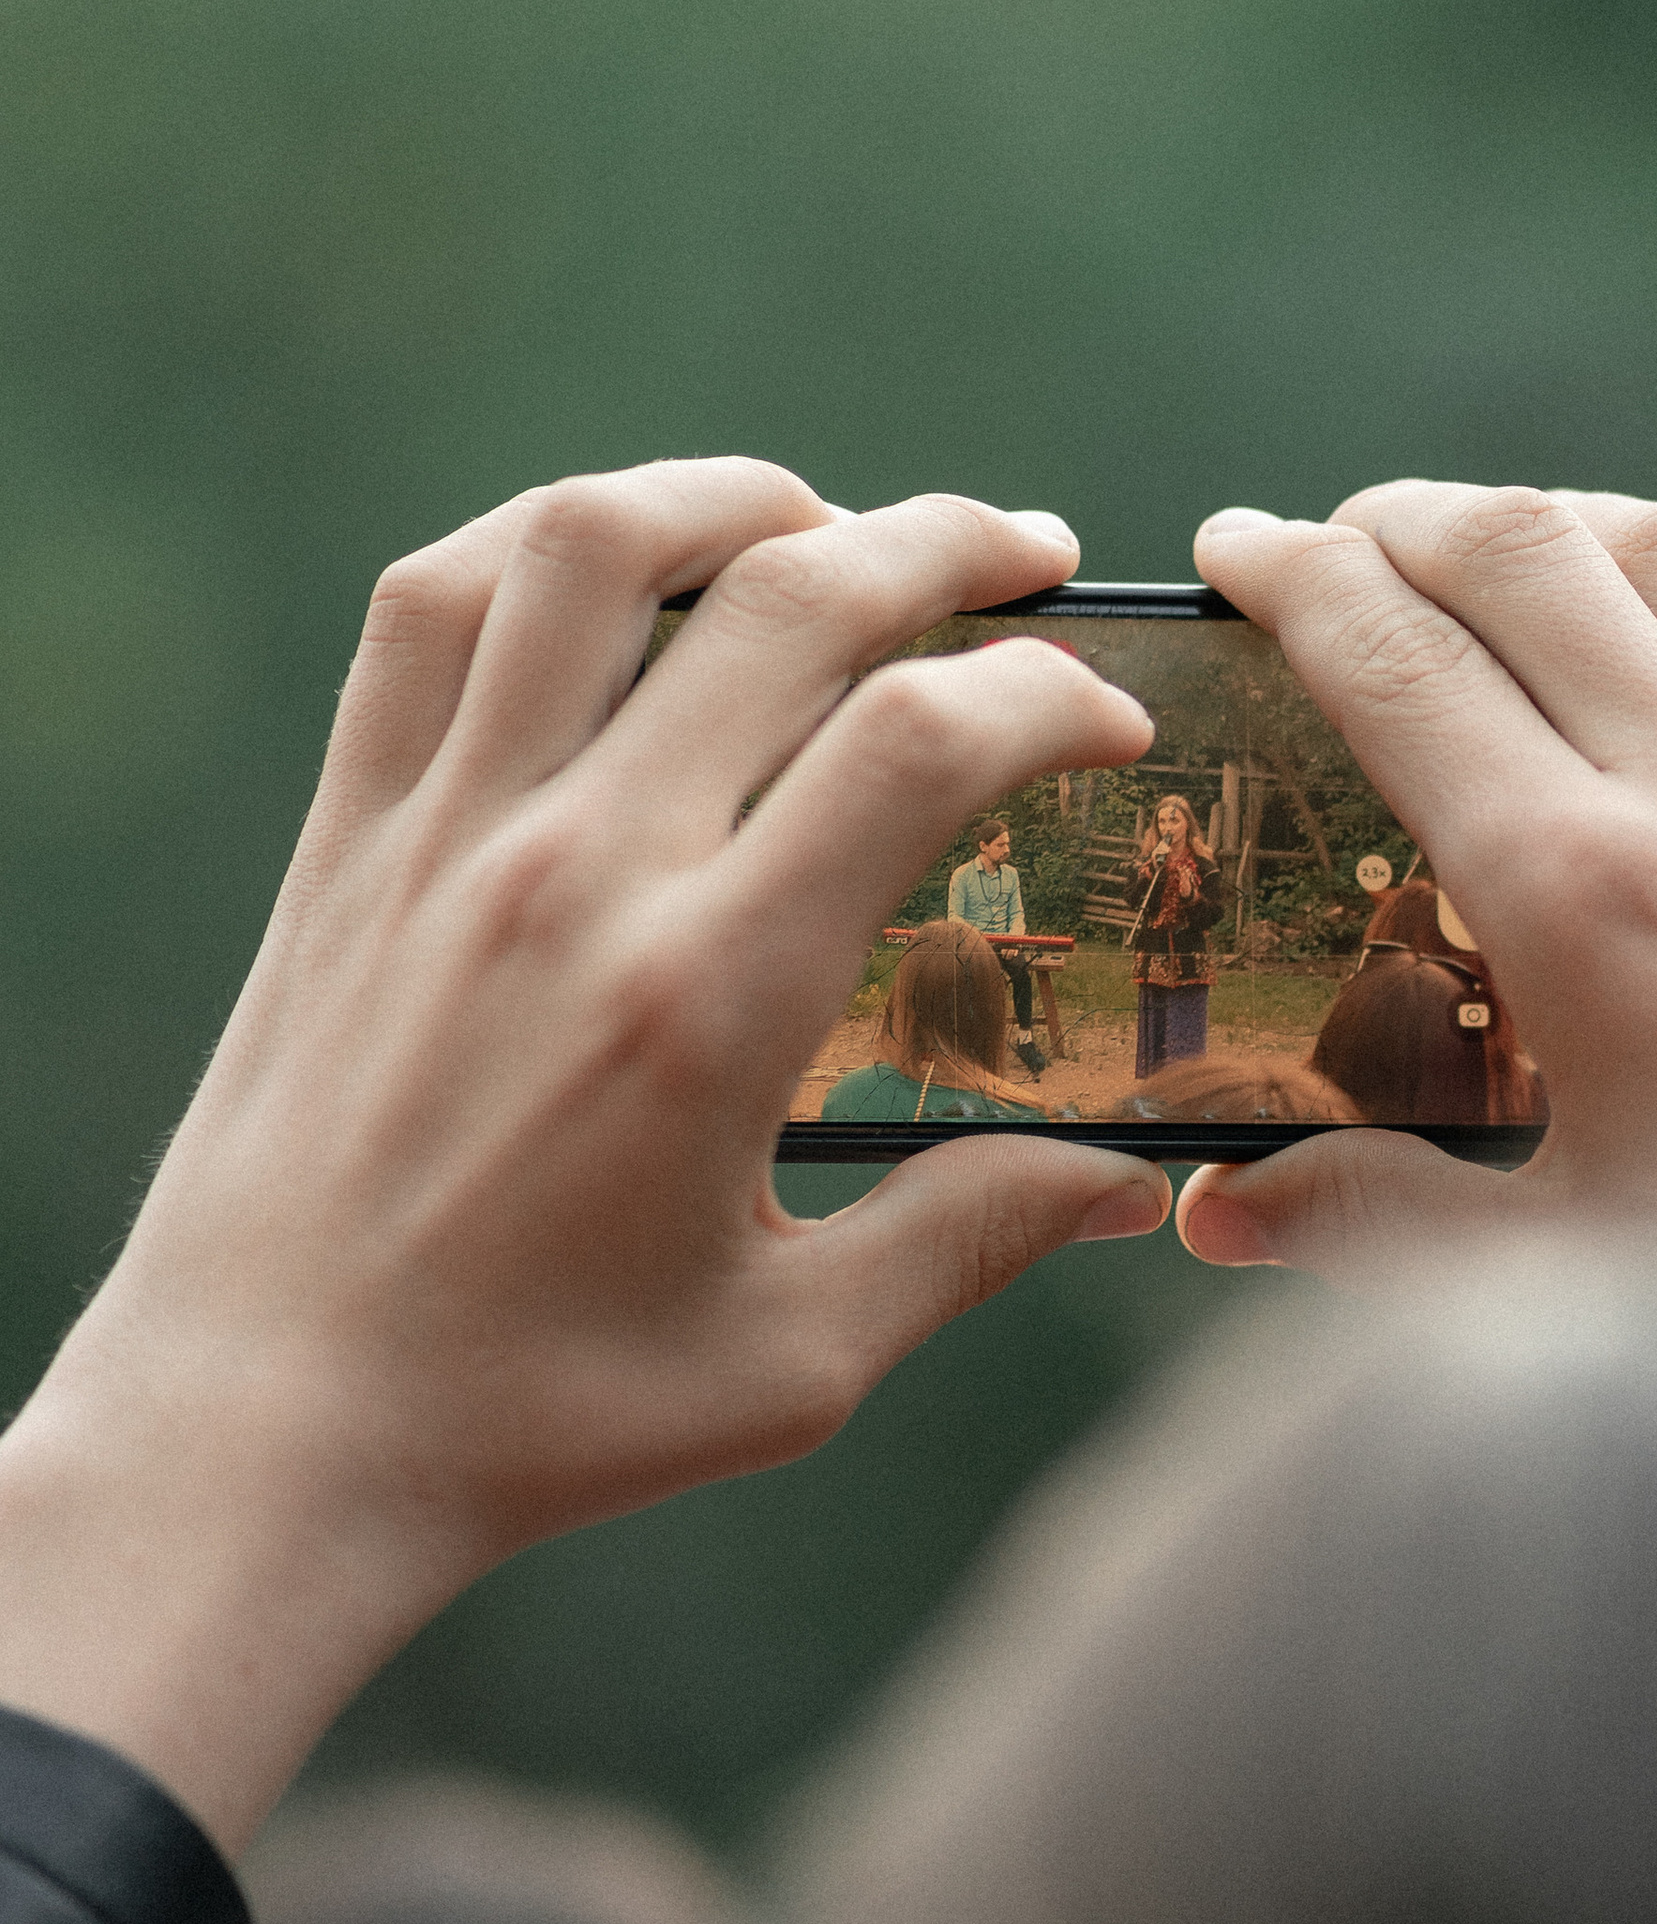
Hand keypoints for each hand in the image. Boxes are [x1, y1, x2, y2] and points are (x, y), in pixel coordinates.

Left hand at [0, 467, 1166, 1846]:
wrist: (262, 1428)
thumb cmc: (534, 1415)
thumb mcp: (792, 1360)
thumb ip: (970, 1240)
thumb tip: (1127, 1193)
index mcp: (711, 999)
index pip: (921, 741)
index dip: (1052, 695)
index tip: (1108, 722)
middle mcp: (578, 874)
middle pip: (791, 596)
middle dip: (948, 546)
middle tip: (1029, 558)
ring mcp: (447, 834)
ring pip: (595, 545)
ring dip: (739, 495)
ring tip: (828, 524)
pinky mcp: (348, 837)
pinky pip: (431, 609)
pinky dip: (540, 541)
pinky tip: (624, 560)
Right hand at [1184, 485, 1656, 1637]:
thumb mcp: (1551, 1277)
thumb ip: (1362, 1215)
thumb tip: (1213, 1211)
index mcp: (1583, 894)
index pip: (1398, 659)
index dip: (1297, 579)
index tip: (1238, 548)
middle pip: (1526, 555)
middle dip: (1404, 522)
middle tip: (1336, 541)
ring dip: (1557, 528)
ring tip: (1487, 553)